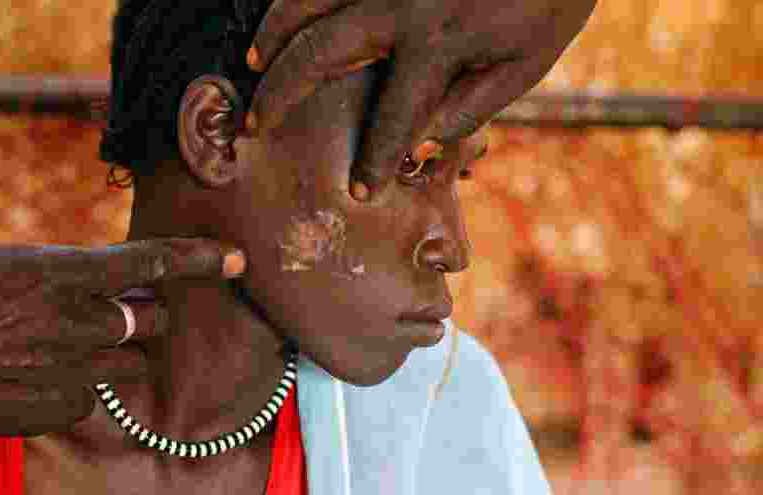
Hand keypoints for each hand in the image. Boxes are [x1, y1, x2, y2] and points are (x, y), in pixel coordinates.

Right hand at [0, 239, 244, 438]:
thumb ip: (51, 271)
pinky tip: (21, 382)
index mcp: (61, 273)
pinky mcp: (59, 413)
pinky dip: (68, 390)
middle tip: (106, 316)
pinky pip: (88, 399)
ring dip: (104, 355)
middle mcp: (78, 322)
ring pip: (125, 364)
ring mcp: (72, 372)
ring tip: (45, 351)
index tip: (237, 260)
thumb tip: (82, 282)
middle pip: (150, 320)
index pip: (150, 264)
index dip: (199, 261)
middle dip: (141, 316)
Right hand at [244, 0, 597, 199]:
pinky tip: (281, 13)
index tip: (359, 191)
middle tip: (256, 125)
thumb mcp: (526, 62)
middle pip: (320, 52)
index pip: (393, 117)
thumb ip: (471, 106)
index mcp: (437, 41)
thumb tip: (423, 142)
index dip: (375, 160)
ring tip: (252, 62)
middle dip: (281, 93)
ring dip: (274, 32)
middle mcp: (400, 3)